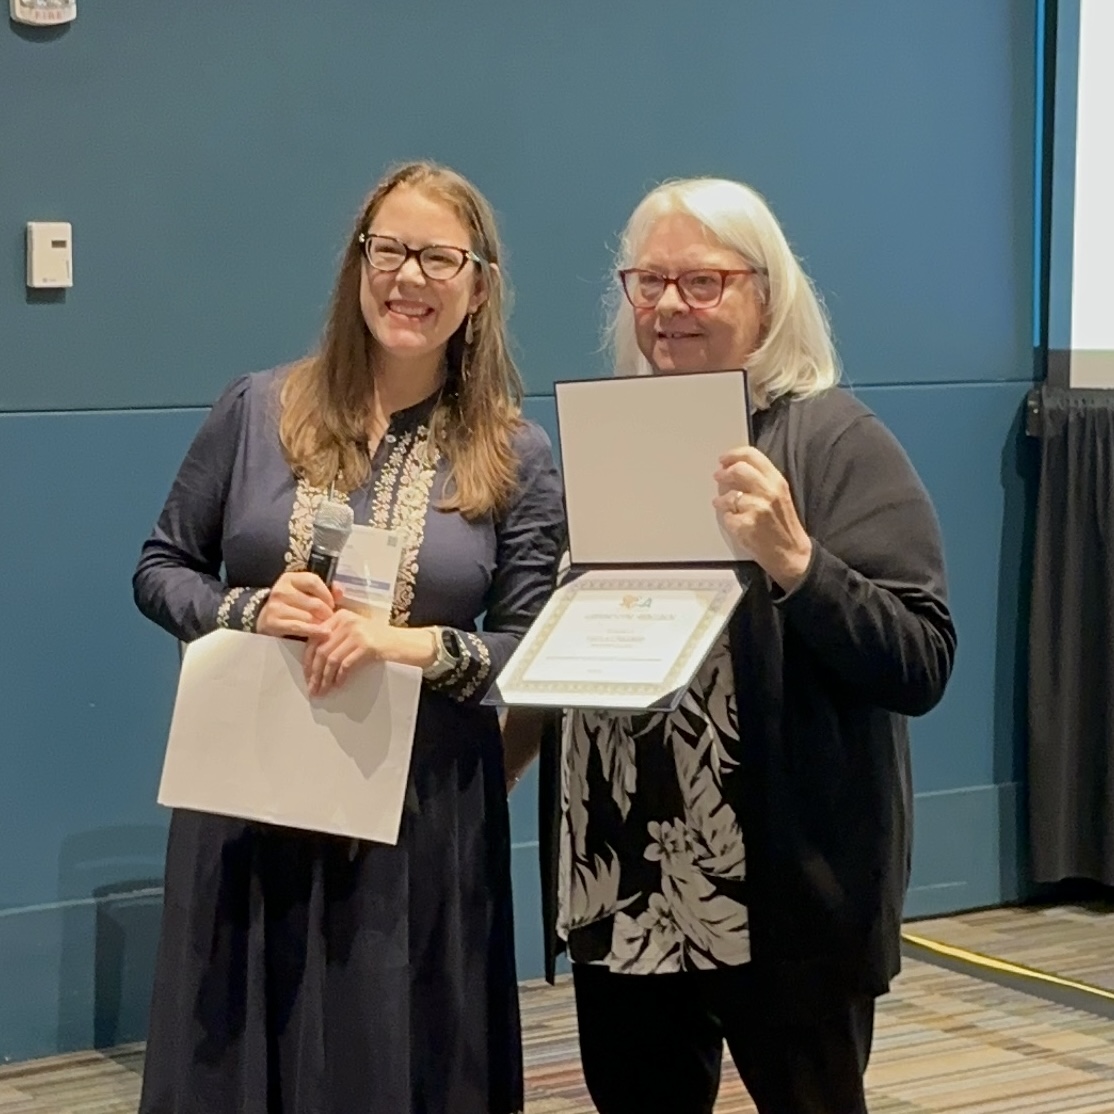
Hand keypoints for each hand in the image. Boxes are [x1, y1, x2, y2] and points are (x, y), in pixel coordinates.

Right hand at [255, 571, 335, 638]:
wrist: (267, 619)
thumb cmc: (293, 605)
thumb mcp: (305, 593)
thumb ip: (326, 590)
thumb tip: (340, 591)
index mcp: (289, 579)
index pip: (313, 581)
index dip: (327, 594)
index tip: (333, 604)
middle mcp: (280, 590)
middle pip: (314, 603)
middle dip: (327, 613)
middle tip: (331, 619)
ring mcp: (275, 607)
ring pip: (309, 617)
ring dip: (321, 624)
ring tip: (325, 627)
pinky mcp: (273, 622)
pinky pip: (299, 627)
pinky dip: (314, 631)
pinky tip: (323, 633)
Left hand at [303, 615, 437, 696]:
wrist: (405, 643)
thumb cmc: (379, 640)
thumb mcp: (355, 632)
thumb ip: (336, 638)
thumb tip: (312, 661)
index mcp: (340, 616)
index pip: (315, 638)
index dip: (308, 659)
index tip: (306, 675)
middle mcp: (347, 621)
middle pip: (321, 650)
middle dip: (314, 672)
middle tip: (312, 687)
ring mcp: (358, 633)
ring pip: (331, 659)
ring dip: (324, 678)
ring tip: (322, 690)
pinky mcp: (367, 645)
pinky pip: (346, 664)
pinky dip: (339, 677)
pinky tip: (338, 685)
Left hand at [713, 446, 812, 591]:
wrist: (791, 553)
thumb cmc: (783, 526)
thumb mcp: (779, 495)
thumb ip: (761, 479)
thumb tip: (735, 468)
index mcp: (777, 481)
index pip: (752, 455)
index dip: (733, 454)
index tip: (724, 459)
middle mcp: (769, 492)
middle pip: (738, 470)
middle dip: (724, 473)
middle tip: (718, 476)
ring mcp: (757, 508)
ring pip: (729, 495)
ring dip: (721, 500)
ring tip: (722, 504)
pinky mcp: (747, 525)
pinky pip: (727, 517)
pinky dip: (727, 519)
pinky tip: (734, 521)